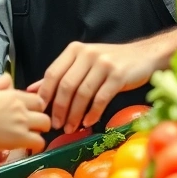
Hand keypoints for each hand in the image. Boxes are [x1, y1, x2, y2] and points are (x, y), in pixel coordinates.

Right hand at [0, 75, 48, 152]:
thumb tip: (7, 77)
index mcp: (12, 95)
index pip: (36, 98)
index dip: (35, 105)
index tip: (29, 111)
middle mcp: (20, 107)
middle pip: (44, 110)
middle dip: (40, 117)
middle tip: (32, 124)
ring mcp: (22, 123)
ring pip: (45, 125)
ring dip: (40, 130)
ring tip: (31, 135)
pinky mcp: (20, 139)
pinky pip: (39, 142)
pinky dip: (37, 145)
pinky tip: (30, 147)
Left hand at [30, 40, 164, 133]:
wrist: (143, 55)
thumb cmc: (110, 62)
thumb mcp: (83, 63)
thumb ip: (60, 75)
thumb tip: (33, 90)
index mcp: (75, 50)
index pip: (52, 73)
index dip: (45, 94)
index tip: (41, 111)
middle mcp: (87, 54)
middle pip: (66, 85)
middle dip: (59, 108)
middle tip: (57, 125)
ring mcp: (103, 63)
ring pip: (82, 94)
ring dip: (75, 114)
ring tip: (71, 128)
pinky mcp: (118, 75)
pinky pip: (100, 98)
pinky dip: (92, 113)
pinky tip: (88, 122)